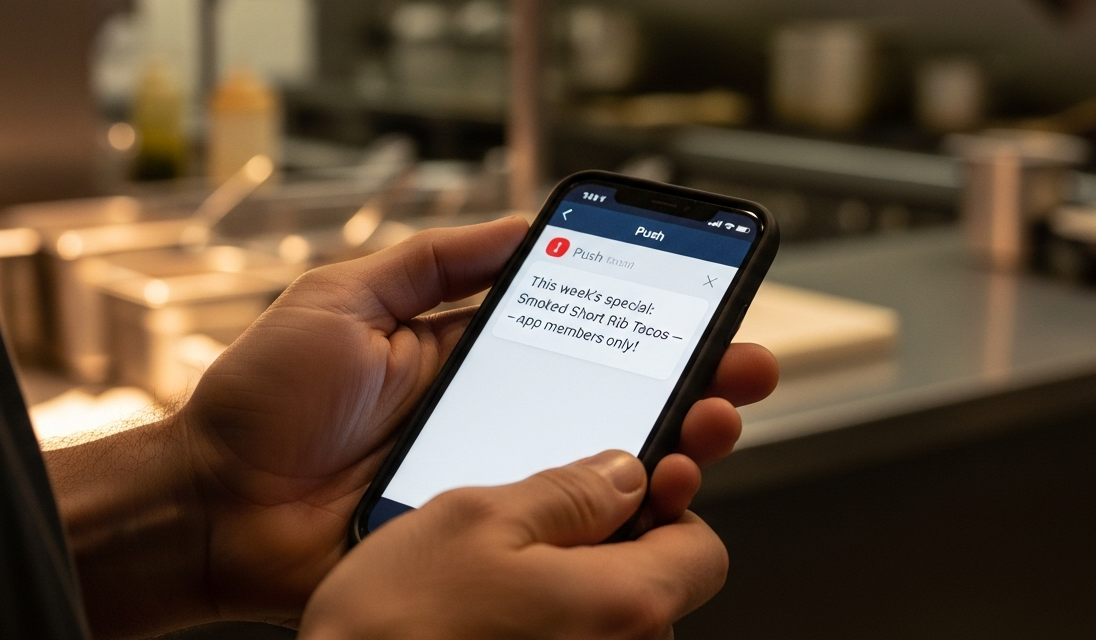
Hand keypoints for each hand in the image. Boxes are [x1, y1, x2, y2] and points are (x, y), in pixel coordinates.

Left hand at [150, 217, 772, 629]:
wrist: (213, 505)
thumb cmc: (265, 401)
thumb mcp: (345, 297)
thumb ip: (433, 259)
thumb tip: (523, 222)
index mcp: (472, 356)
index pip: (583, 332)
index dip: (650, 321)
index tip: (709, 303)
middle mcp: (500, 417)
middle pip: (617, 401)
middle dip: (692, 383)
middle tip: (742, 372)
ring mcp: (496, 482)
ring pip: (608, 470)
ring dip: (675, 447)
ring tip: (707, 427)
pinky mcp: (483, 543)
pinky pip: (566, 534)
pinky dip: (623, 521)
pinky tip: (659, 498)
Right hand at [302, 451, 725, 639]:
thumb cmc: (391, 631)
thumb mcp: (475, 522)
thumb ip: (567, 492)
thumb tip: (624, 472)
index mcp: (623, 605)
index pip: (705, 551)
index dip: (670, 511)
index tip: (630, 487)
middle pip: (654, 588)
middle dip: (612, 549)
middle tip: (546, 524)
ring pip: (604, 621)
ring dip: (570, 588)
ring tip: (496, 573)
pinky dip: (542, 624)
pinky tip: (483, 610)